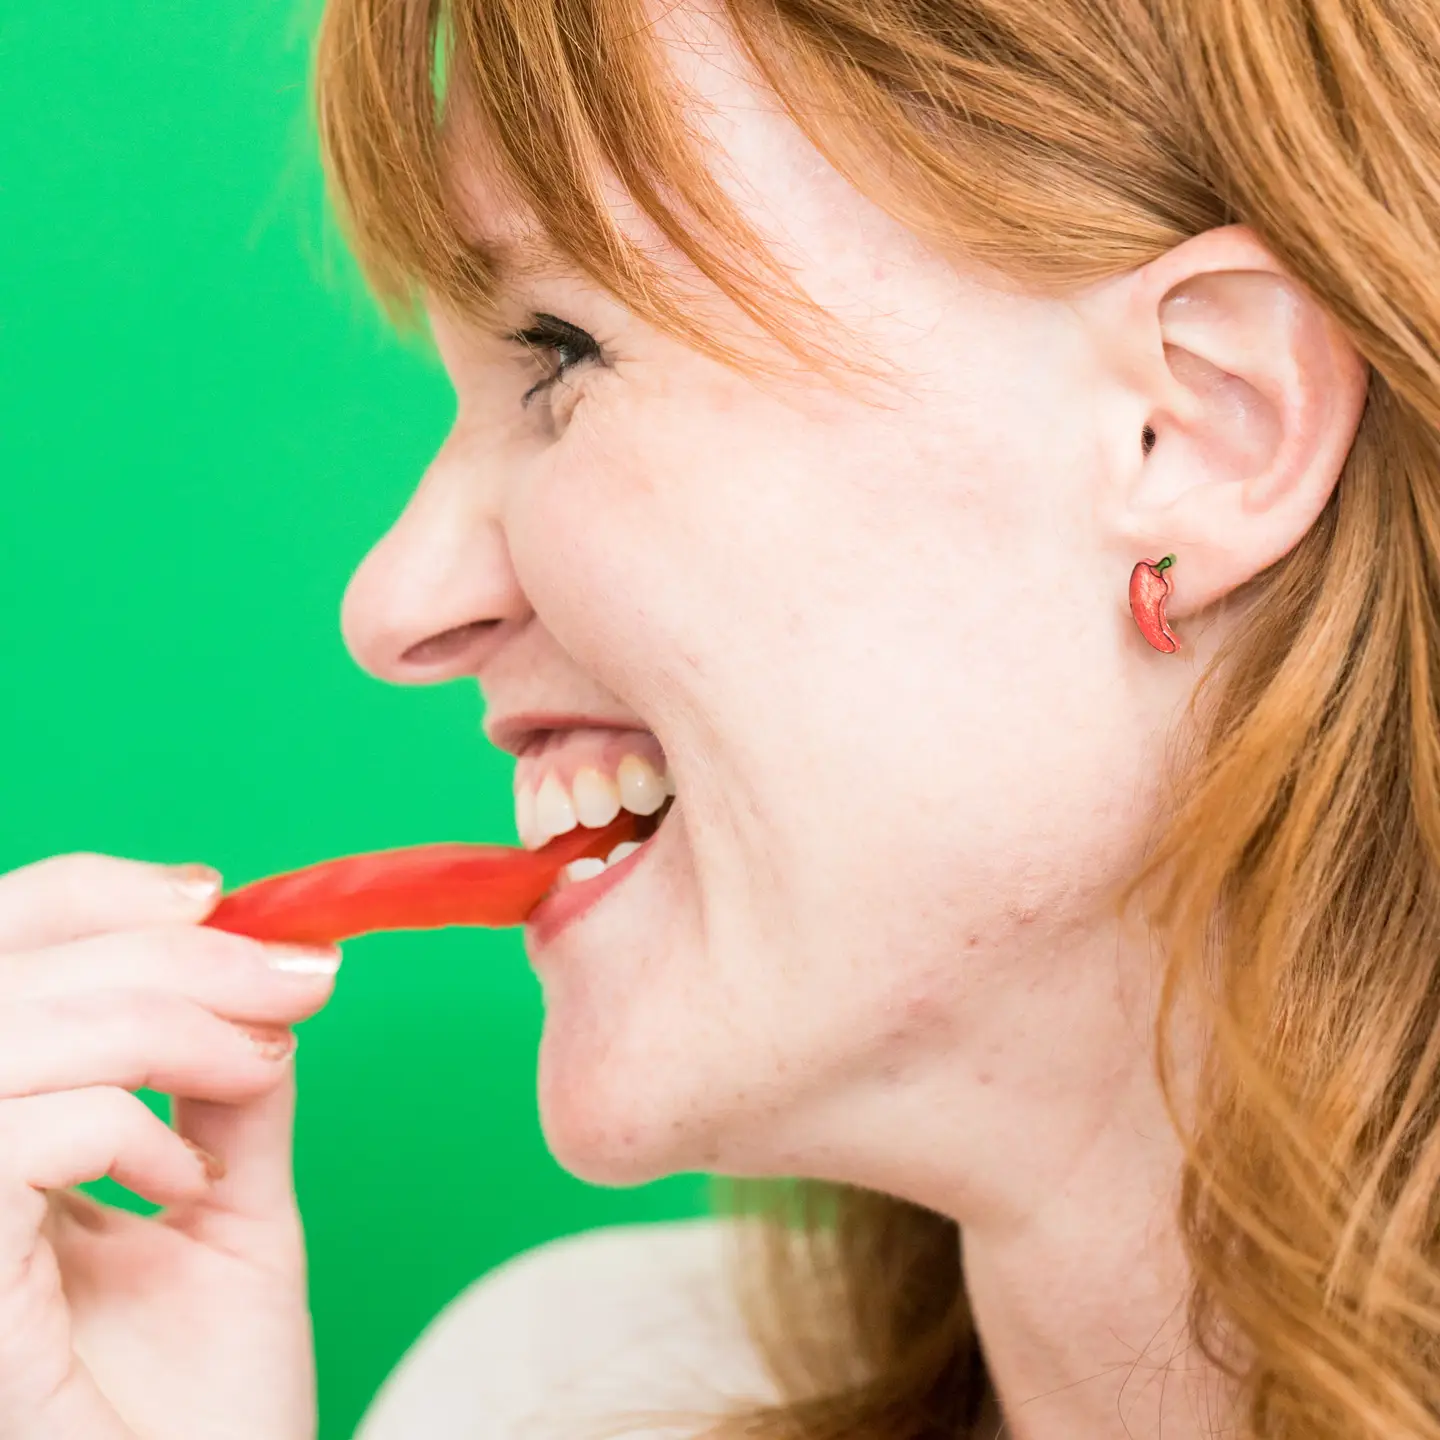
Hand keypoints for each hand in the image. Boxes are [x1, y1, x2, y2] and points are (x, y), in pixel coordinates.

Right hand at [0, 852, 342, 1439]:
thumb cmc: (210, 1402)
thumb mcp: (233, 1204)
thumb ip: (229, 1089)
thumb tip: (265, 968)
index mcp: (4, 1130)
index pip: (2, 957)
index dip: (89, 896)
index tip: (218, 894)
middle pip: (4, 974)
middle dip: (167, 951)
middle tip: (293, 981)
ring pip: (7, 1035)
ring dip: (163, 1023)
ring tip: (254, 1070)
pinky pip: (8, 1137)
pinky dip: (118, 1124)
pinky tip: (182, 1181)